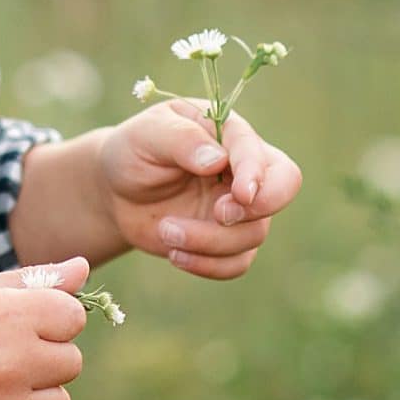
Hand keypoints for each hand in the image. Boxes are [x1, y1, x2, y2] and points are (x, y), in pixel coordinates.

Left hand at [98, 99, 303, 279]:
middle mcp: (242, 170)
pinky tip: (174, 255)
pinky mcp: (226, 241)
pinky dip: (208, 265)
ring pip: (254, 233)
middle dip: (260, 207)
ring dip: (209, 241)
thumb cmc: (133, 152)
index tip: (240, 195)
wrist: (115, 192)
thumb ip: (181, 140)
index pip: (260, 153)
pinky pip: (237, 263)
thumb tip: (217, 160)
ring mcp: (239, 208)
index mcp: (229, 134)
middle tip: (218, 215)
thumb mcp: (146, 135)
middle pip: (284, 186)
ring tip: (166, 231)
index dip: (255, 174)